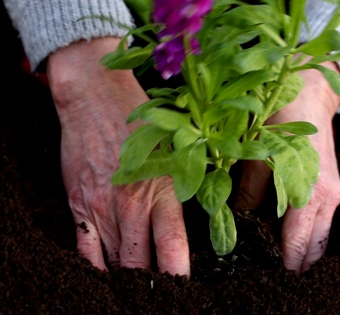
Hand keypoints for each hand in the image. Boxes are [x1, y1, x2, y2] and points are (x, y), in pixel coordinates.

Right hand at [47, 38, 189, 276]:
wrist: (94, 98)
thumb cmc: (141, 122)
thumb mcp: (174, 150)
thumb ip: (187, 183)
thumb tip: (207, 211)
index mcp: (161, 190)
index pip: (172, 244)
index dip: (178, 274)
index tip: (186, 290)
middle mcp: (131, 204)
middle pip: (140, 263)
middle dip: (152, 284)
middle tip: (164, 295)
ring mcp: (101, 208)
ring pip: (116, 261)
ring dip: (128, 277)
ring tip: (140, 291)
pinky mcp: (79, 206)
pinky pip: (85, 251)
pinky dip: (95, 270)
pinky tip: (106, 279)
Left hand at [236, 62, 339, 271]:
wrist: (309, 90)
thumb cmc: (281, 118)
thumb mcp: (258, 154)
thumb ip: (249, 191)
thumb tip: (236, 221)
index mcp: (312, 193)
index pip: (297, 246)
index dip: (282, 267)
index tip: (266, 285)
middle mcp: (328, 198)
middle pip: (314, 250)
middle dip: (296, 268)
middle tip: (271, 283)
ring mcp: (332, 194)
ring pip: (320, 239)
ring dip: (303, 255)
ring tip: (280, 269)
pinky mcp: (330, 187)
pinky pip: (321, 223)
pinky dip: (307, 238)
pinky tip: (289, 243)